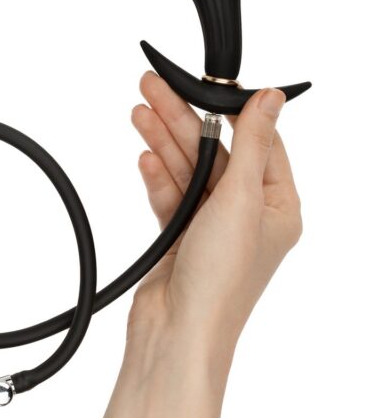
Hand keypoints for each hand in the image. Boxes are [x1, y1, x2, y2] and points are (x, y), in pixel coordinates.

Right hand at [129, 71, 301, 354]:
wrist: (178, 331)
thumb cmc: (221, 280)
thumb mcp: (243, 201)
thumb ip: (251, 146)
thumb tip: (270, 98)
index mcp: (278, 207)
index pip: (260, 144)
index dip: (232, 111)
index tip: (207, 85)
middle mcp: (247, 216)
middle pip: (215, 154)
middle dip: (183, 121)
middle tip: (154, 88)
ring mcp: (212, 227)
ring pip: (187, 173)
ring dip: (163, 144)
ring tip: (139, 112)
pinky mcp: (181, 238)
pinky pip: (169, 198)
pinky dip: (156, 179)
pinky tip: (143, 158)